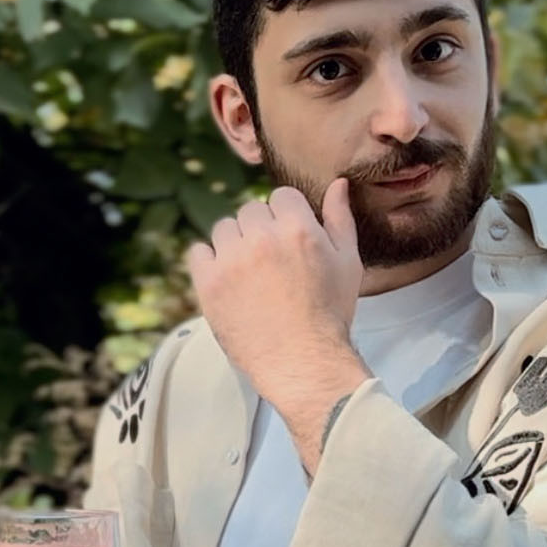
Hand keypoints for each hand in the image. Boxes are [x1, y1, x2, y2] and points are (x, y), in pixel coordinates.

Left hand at [184, 179, 362, 400]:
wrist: (303, 363)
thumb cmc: (330, 315)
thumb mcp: (348, 263)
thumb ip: (340, 219)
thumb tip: (337, 184)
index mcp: (297, 228)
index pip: (281, 197)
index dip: (286, 218)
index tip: (287, 242)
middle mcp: (262, 238)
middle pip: (251, 211)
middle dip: (261, 231)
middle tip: (270, 264)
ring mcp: (231, 260)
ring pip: (224, 230)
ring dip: (234, 245)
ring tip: (250, 275)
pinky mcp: (208, 283)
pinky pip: (198, 253)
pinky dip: (209, 262)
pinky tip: (226, 281)